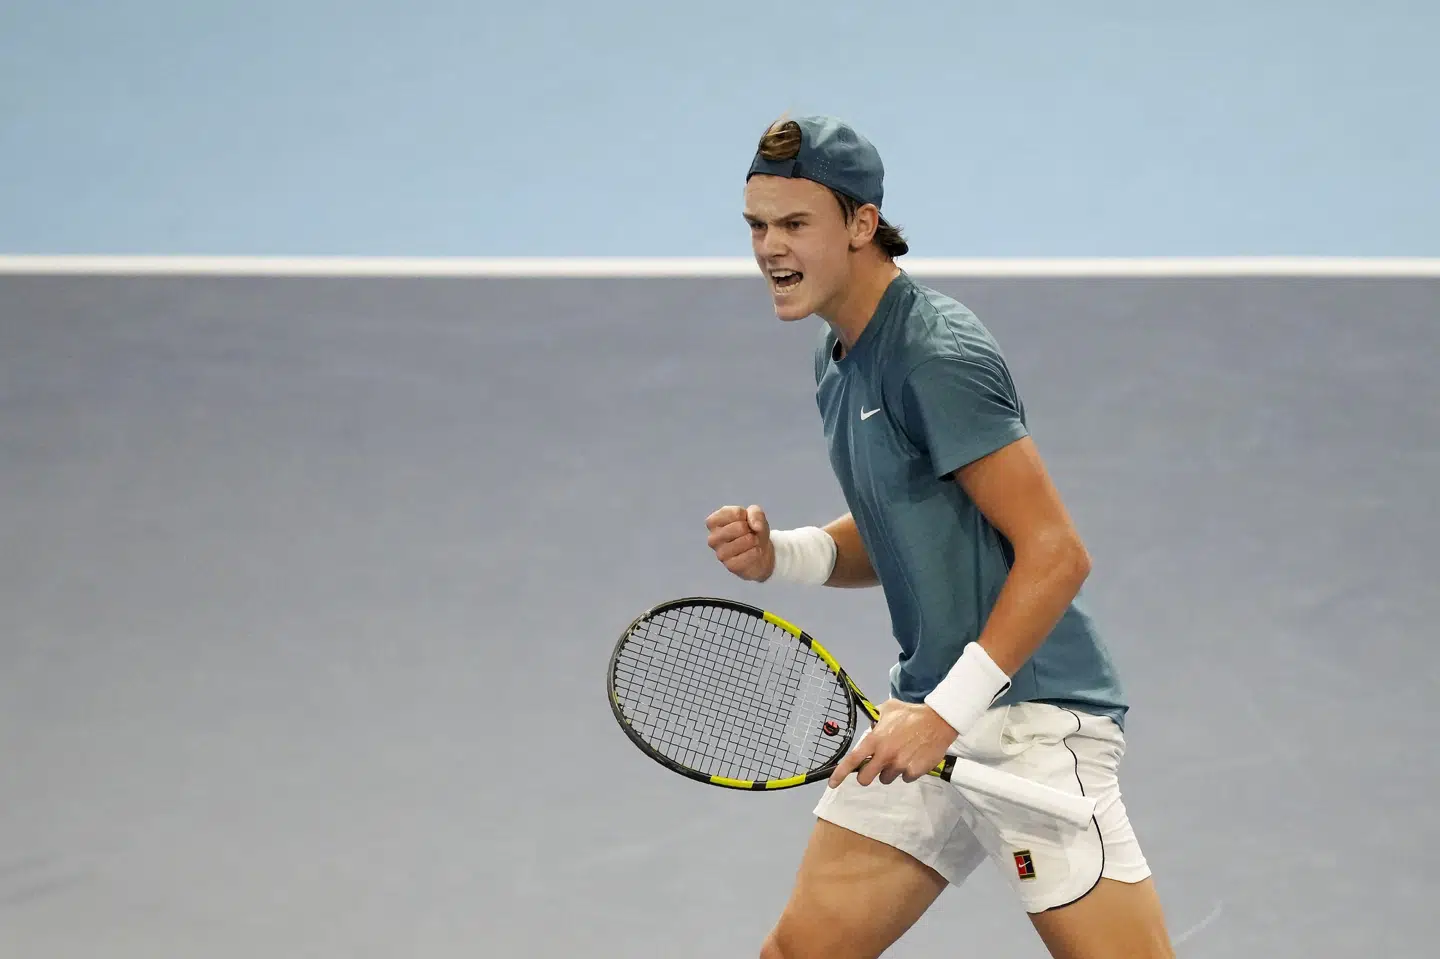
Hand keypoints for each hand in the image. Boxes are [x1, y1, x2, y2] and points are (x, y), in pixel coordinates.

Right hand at [705, 505, 773, 581]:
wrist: (760, 552)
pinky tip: (752, 553)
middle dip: (750, 529)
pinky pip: (751, 554)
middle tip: (748, 534)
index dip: (746, 516)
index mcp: (714, 522)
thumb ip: (755, 513)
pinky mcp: (730, 566)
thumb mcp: (755, 515)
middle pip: (740, 527)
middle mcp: (713, 538)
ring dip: (754, 541)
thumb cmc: (752, 531)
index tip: (744, 522)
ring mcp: (720, 553)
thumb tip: (755, 527)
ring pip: (746, 541)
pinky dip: (757, 552)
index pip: (736, 513)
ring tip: (751, 543)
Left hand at [828, 700, 957, 787]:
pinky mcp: (914, 772)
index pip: (853, 760)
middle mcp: (885, 755)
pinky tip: (913, 757)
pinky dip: (907, 771)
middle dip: (868, 775)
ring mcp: (900, 765)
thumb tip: (870, 727)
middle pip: (866, 778)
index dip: (840, 774)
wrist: (938, 721)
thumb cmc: (911, 713)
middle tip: (877, 766)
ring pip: (886, 778)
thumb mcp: (887, 709)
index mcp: (875, 740)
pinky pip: (905, 778)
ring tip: (901, 754)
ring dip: (890, 770)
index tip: (833, 784)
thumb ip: (874, 719)